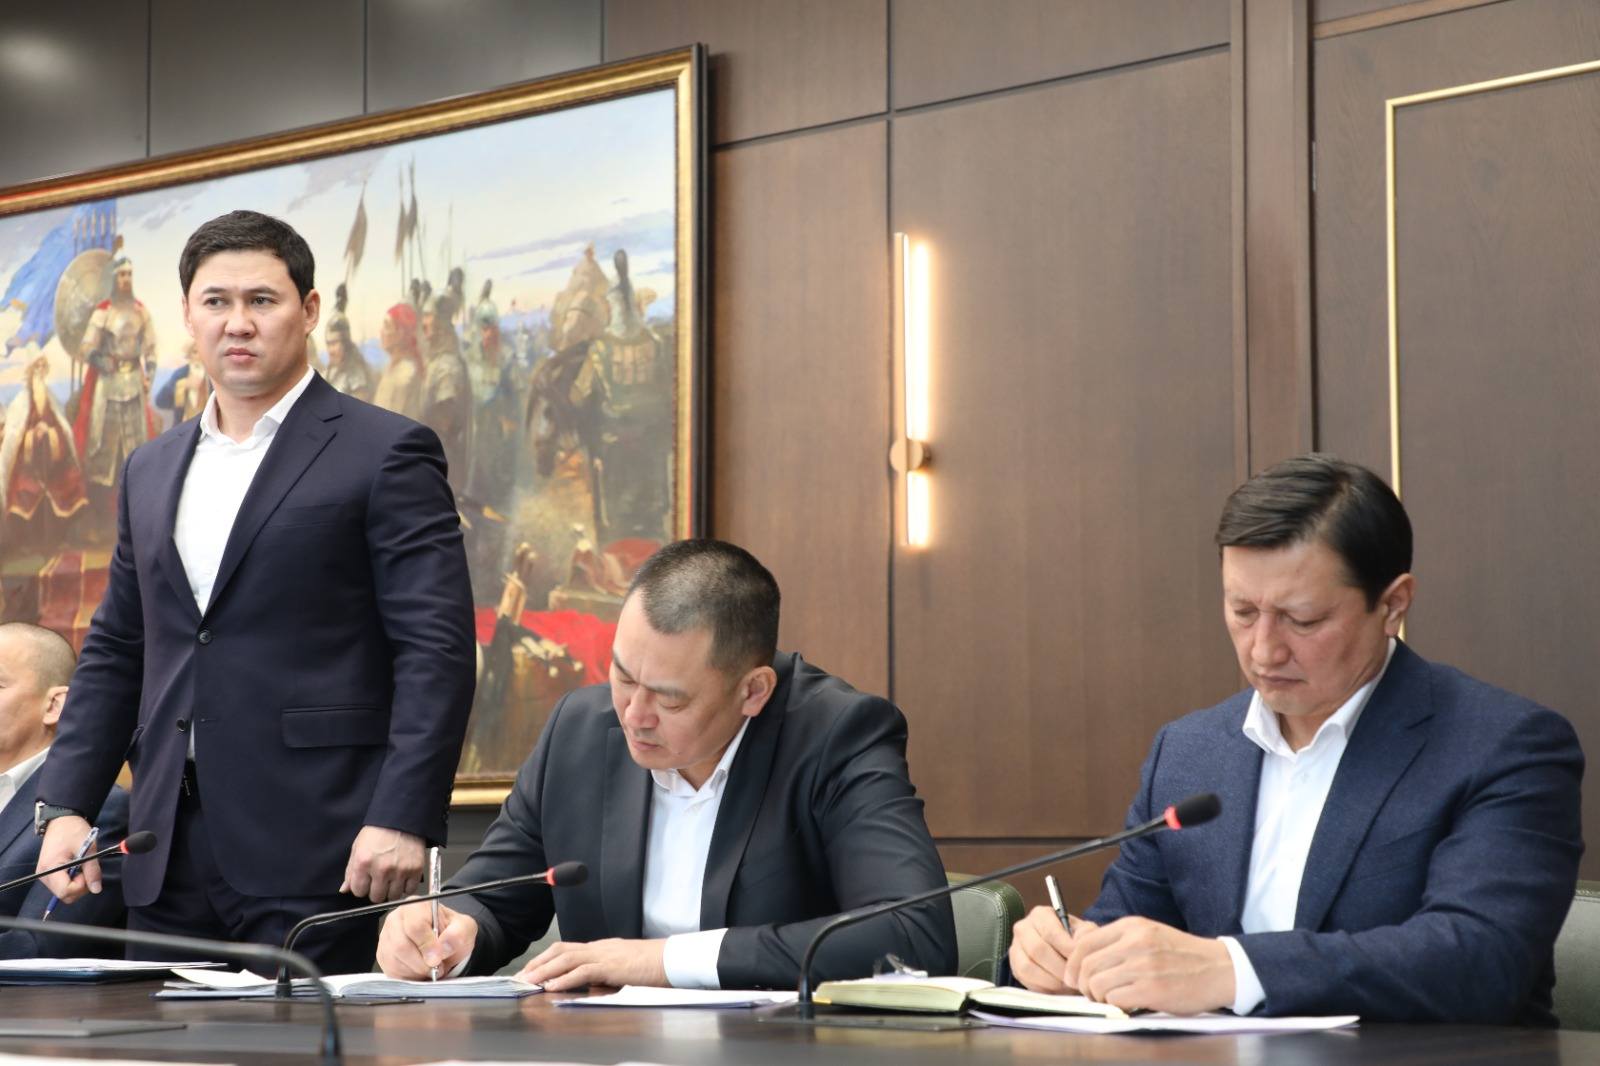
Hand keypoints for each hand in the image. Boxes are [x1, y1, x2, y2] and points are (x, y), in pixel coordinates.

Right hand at [35, 816, 101, 902]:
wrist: (62, 820)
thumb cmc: (73, 831)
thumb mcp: (88, 849)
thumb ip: (92, 871)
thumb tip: (96, 890)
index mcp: (50, 868)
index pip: (65, 891)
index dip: (81, 885)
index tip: (87, 871)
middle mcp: (43, 875)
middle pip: (65, 895)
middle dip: (80, 886)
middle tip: (86, 868)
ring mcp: (44, 876)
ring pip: (64, 892)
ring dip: (77, 883)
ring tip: (80, 865)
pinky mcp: (48, 874)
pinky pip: (62, 885)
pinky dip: (72, 880)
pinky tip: (75, 867)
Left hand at [340, 826, 424, 902]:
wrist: (402, 818)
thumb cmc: (378, 832)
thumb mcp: (358, 847)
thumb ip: (350, 871)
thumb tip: (345, 890)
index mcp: (363, 863)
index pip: (358, 892)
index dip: (362, 887)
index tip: (366, 881)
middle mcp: (381, 869)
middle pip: (376, 897)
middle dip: (376, 890)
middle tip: (380, 880)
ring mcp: (400, 870)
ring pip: (393, 896)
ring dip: (392, 890)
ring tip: (392, 878)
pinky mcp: (415, 870)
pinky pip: (410, 890)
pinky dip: (406, 887)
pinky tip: (403, 877)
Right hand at [376, 900, 477, 979]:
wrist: (444, 944)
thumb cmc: (451, 932)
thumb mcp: (465, 928)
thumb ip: (459, 933)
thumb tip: (445, 945)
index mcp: (416, 906)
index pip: (415, 925)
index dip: (427, 945)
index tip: (437, 958)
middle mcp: (396, 918)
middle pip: (401, 946)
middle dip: (421, 963)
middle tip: (436, 967)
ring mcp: (386, 937)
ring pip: (395, 960)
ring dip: (416, 971)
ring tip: (430, 969)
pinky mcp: (383, 955)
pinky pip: (391, 971)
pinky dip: (408, 976)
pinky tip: (419, 971)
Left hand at [518, 938, 667, 991]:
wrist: (672, 958)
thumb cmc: (653, 965)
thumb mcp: (624, 968)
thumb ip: (605, 974)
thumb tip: (590, 985)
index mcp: (601, 948)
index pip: (566, 949)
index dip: (545, 959)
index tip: (530, 971)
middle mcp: (599, 948)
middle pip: (560, 950)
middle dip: (538, 963)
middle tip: (520, 977)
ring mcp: (605, 955)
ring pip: (566, 958)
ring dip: (544, 971)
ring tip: (528, 982)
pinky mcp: (611, 966)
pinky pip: (583, 971)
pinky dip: (564, 979)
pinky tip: (552, 986)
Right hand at [1009, 905, 1096, 992]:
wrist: (1063, 953)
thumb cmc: (1073, 941)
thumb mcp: (1083, 932)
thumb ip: (1086, 933)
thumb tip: (1080, 942)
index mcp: (1041, 914)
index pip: (1051, 933)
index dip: (1066, 950)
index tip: (1080, 962)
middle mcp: (1023, 927)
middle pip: (1038, 950)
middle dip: (1059, 968)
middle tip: (1075, 977)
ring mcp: (1016, 947)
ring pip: (1028, 966)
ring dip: (1050, 979)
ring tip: (1067, 983)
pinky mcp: (1014, 966)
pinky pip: (1024, 979)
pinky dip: (1042, 986)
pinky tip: (1056, 986)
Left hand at [1066, 916, 1235, 1014]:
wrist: (1219, 968)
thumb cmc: (1181, 955)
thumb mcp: (1148, 934)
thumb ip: (1118, 941)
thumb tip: (1082, 954)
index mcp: (1131, 926)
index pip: (1084, 943)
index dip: (1072, 964)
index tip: (1072, 977)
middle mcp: (1134, 942)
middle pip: (1086, 966)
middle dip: (1083, 984)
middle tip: (1092, 993)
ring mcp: (1143, 966)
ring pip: (1097, 984)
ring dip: (1099, 997)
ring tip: (1111, 999)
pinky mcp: (1152, 989)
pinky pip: (1115, 1000)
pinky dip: (1115, 1005)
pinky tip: (1127, 1003)